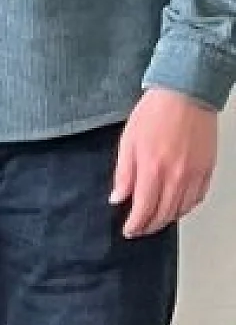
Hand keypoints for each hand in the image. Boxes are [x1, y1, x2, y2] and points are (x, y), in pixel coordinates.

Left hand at [110, 88, 218, 236]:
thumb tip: (117, 198)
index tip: (129, 230)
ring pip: (181, 210)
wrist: (185, 94)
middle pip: (163, 214)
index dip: (135, 224)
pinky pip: (197, 198)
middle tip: (140, 229)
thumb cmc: (155, 113)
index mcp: (152, 168)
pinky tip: (176, 207)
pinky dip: (185, 208)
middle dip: (149, 226)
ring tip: (156, 221)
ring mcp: (194, 174)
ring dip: (167, 220)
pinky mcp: (207, 169)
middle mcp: (175, 175)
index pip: (143, 209)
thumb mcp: (128, 142)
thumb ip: (123, 174)